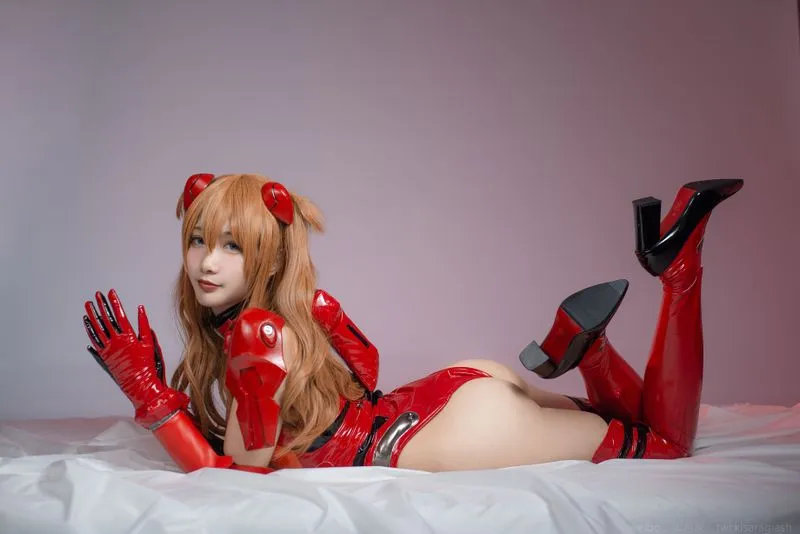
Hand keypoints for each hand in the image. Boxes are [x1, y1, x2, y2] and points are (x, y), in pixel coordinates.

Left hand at [83, 289, 186, 427]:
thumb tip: (140, 309)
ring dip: (92, 315)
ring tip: (88, 305)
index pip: (119, 314)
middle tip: (96, 295)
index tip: (110, 292)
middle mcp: (116, 341)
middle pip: (106, 319)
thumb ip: (144, 325)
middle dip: (101, 305)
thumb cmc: (148, 365)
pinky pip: (95, 340)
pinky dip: (90, 331)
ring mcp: (108, 349)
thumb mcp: (150, 343)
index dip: (114, 302)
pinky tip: (87, 323)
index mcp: (128, 336)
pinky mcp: (104, 357)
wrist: (140, 385)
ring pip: (97, 328)